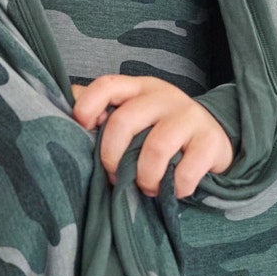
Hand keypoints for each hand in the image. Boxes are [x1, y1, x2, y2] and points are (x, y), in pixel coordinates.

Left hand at [70, 75, 233, 199]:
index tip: (82, 129)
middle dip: (112, 156)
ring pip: (155, 148)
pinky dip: (175, 188)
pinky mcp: (211, 141)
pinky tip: (173, 190)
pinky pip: (186, 171)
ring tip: (146, 188)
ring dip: (144, 177)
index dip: (88, 106)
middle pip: (125, 120)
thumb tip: (62, 110)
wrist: (214, 138)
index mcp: (139, 88)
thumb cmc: (161, 130)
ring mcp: (189, 116)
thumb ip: (103, 112)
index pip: (107, 85)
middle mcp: (164, 97)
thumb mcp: (134, 114)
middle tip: (115, 177)